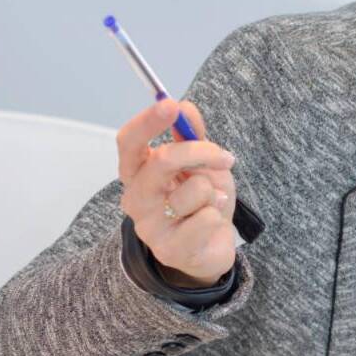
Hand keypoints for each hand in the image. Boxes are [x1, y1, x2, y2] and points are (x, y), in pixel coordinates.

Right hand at [117, 97, 237, 287]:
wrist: (209, 249)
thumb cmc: (201, 202)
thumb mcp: (201, 164)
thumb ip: (192, 136)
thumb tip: (186, 107)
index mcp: (136, 172)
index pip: (129, 142)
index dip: (147, 121)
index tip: (169, 105)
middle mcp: (135, 198)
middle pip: (163, 161)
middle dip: (201, 152)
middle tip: (225, 157)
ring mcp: (149, 226)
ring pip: (194, 189)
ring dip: (214, 192)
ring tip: (210, 203)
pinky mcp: (169, 249)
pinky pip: (206, 218)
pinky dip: (218, 215)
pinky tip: (210, 224)